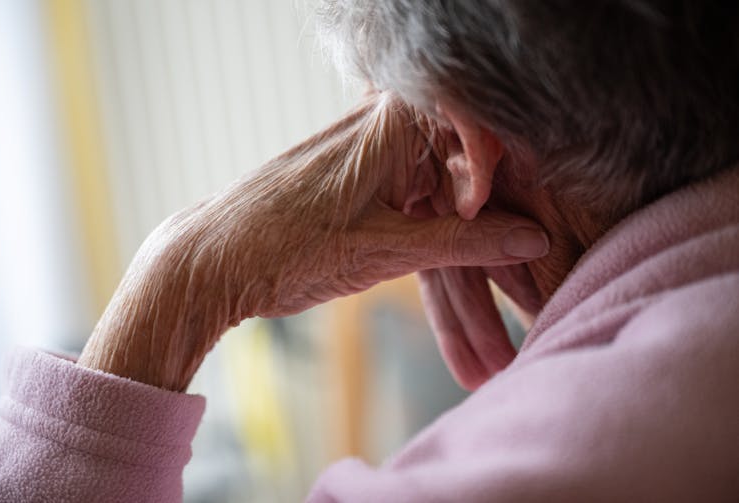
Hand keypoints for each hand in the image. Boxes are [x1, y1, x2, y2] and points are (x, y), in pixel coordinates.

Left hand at [78, 92, 547, 390]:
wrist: (208, 261)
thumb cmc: (282, 247)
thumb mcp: (384, 251)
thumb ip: (464, 242)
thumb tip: (534, 239)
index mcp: (394, 124)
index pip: (487, 147)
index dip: (522, 202)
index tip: (543, 248)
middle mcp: (389, 132)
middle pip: (469, 198)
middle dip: (498, 271)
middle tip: (534, 316)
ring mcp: (378, 165)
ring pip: (443, 225)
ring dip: (466, 292)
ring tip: (489, 359)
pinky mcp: (365, 195)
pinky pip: (417, 231)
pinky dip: (434, 277)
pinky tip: (461, 330)